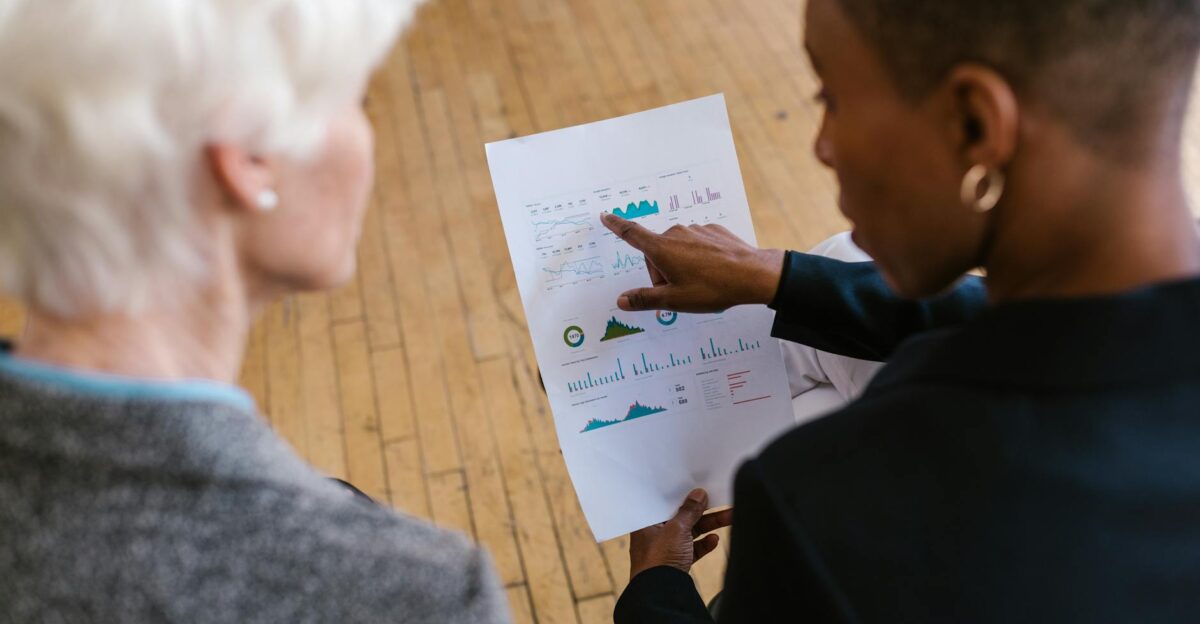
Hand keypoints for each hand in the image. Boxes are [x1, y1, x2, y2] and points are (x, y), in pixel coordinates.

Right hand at [601, 213, 786, 312]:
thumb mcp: (674, 300)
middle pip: (657, 252)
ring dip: (681, 266)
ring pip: (678, 249)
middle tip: (679, 292)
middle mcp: (676, 233)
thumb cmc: (712, 288)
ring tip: (699, 284)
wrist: (752, 275)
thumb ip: (645, 299)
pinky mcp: (713, 231)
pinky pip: (697, 245)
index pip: (632, 234)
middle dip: (662, 272)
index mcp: (662, 249)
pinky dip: (699, 258)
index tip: (605, 216)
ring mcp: (696, 230)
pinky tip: (712, 272)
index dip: (616, 225)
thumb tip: (622, 301)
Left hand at [628, 488, 733, 580]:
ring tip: (730, 517)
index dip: (682, 494)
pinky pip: (692, 549)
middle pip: (681, 517)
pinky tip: (714, 540)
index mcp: (646, 523)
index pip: (666, 503)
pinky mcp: (677, 563)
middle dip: (702, 510)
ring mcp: (666, 549)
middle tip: (720, 499)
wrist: (660, 594)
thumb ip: (689, 510)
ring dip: (709, 525)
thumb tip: (699, 494)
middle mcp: (654, 534)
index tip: (698, 487)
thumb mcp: (676, 529)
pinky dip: (704, 544)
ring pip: (690, 532)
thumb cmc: (659, 559)